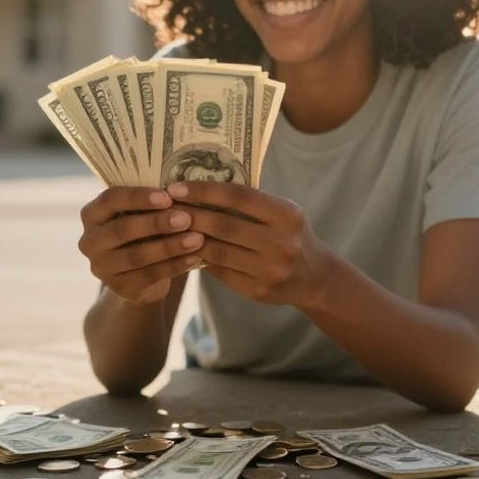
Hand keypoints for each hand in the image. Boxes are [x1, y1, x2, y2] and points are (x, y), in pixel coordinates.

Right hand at [78, 187, 205, 305]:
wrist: (141, 274)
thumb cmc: (144, 231)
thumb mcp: (141, 213)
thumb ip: (151, 203)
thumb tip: (181, 190)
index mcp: (92, 214)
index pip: (111, 199)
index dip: (139, 197)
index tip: (168, 196)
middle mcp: (89, 241)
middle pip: (123, 229)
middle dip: (157, 223)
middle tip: (187, 218)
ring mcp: (101, 267)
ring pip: (137, 255)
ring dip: (170, 246)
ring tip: (197, 239)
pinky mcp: (119, 288)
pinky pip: (149, 275)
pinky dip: (175, 265)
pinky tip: (195, 258)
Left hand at [166, 181, 331, 308]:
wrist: (315, 277)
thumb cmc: (289, 234)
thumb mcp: (281, 212)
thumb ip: (249, 202)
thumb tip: (199, 187)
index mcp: (287, 214)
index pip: (238, 197)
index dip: (204, 191)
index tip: (176, 188)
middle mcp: (282, 243)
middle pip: (224, 225)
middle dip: (189, 215)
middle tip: (163, 208)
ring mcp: (271, 270)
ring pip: (217, 252)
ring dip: (188, 239)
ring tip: (168, 228)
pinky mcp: (258, 291)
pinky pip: (220, 272)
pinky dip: (200, 259)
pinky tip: (184, 249)